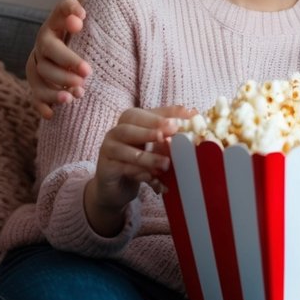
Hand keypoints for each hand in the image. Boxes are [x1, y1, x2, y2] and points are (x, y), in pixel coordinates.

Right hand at [26, 0, 90, 118]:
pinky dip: (42, 104)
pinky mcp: (38, 81)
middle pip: (49, 49)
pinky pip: (35, 94)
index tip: (82, 21)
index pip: (61, 9)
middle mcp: (45, 40)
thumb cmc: (93, 30)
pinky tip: (52, 113)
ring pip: (40, 74)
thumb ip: (90, 11)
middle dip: (67, 61)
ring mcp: (39, 61)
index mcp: (59, 21)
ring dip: (56, 86)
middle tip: (87, 72)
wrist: (81, 48)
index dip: (69, 11)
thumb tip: (80, 17)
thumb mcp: (95, 17)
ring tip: (76, 95)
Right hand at [84, 106, 194, 236]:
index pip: (151, 112)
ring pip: (127, 149)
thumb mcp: (154, 147)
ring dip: (148, 156)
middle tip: (172, 130)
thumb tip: (194, 118)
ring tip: (166, 163)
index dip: (171, 112)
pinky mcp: (106, 167)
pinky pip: (123, 168)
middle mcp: (117, 130)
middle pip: (131, 123)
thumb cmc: (138, 162)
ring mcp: (108, 148)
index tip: (190, 114)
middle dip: (152, 126)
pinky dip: (139, 173)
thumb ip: (168, 136)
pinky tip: (152, 178)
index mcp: (131, 121)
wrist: (114, 187)